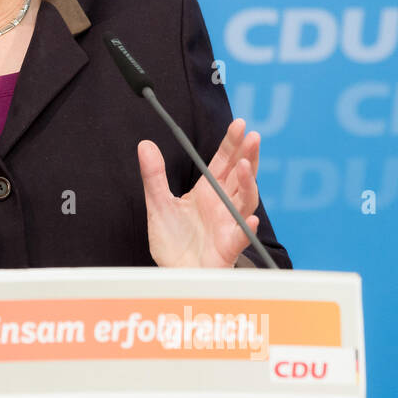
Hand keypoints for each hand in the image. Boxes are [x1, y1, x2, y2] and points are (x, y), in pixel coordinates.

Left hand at [137, 118, 260, 267]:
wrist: (174, 273)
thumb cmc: (173, 241)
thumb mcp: (158, 204)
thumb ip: (154, 176)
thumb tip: (145, 144)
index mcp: (208, 191)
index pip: (224, 162)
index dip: (232, 144)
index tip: (239, 124)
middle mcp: (223, 204)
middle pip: (241, 175)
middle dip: (248, 155)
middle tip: (252, 137)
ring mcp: (229, 224)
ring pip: (246, 200)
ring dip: (249, 183)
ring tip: (246, 166)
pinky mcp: (228, 246)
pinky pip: (241, 236)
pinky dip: (247, 227)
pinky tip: (250, 217)